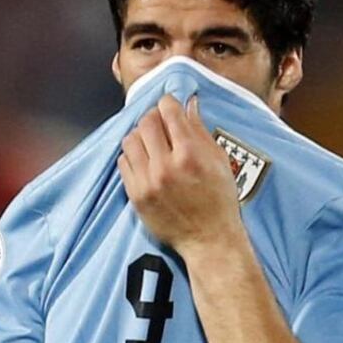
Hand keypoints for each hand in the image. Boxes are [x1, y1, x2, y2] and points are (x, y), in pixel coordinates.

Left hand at [118, 95, 243, 255]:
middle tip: (162, 124)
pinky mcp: (136, 196)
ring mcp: (148, 182)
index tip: (170, 105)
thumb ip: (200, 130)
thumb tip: (188, 104)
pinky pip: (123, 162)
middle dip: (154, 117)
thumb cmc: (219, 201)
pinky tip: (145, 160)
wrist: (209, 239)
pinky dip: (132, 155)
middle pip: (146, 122)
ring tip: (152, 142)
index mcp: (190, 154)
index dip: (169, 103)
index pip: (168, 111)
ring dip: (141, 135)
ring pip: (130, 139)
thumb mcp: (218, 161)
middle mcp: (166, 166)